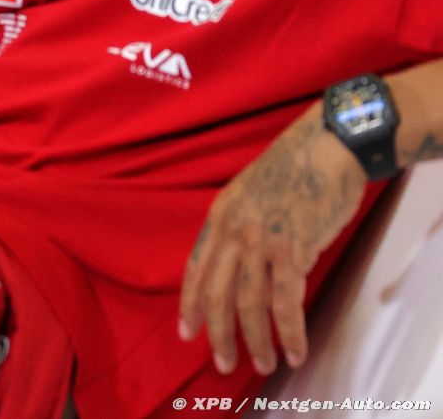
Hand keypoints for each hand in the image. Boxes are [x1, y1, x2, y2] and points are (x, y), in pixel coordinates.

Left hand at [179, 110, 366, 375]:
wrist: (327, 147)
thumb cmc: (295, 169)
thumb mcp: (250, 194)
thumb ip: (241, 229)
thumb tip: (243, 265)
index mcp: (219, 216)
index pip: (196, 269)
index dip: (190, 304)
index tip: (187, 332)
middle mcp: (233, 231)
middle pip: (216, 294)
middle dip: (217, 334)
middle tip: (223, 364)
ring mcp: (260, 241)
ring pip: (248, 304)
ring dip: (255, 341)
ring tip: (264, 366)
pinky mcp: (293, 250)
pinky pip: (285, 302)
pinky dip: (290, 332)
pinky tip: (294, 352)